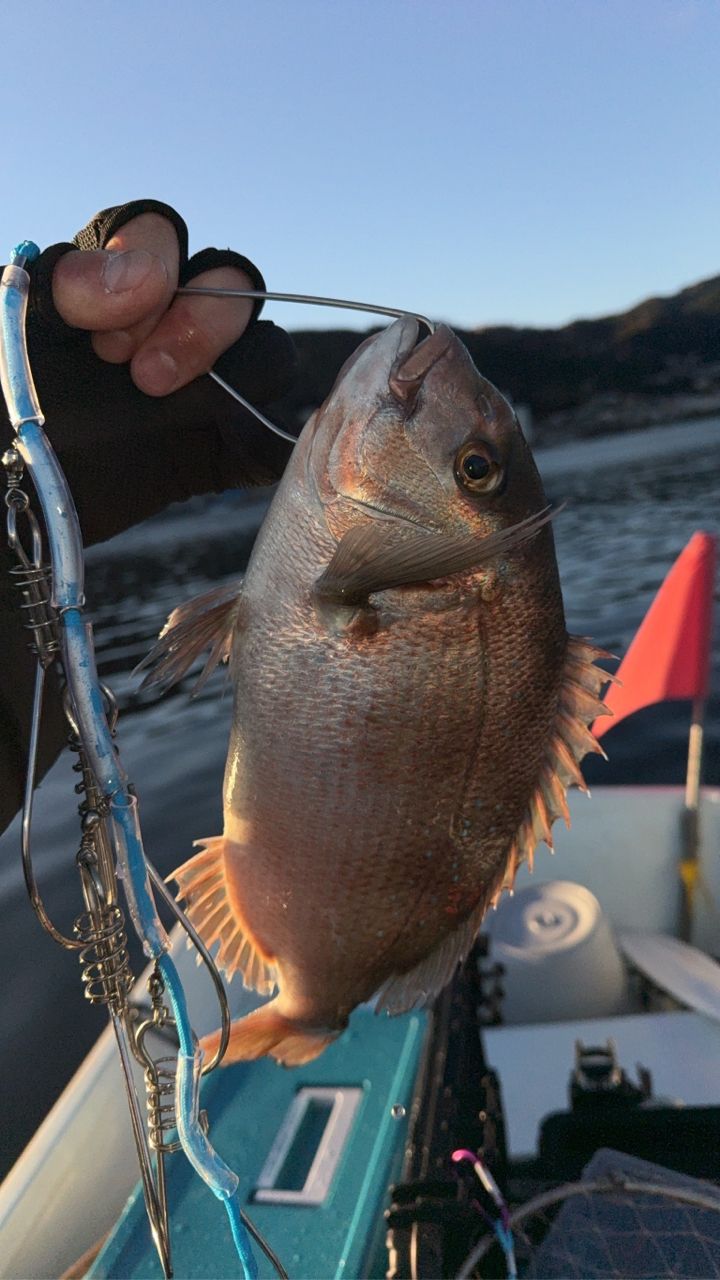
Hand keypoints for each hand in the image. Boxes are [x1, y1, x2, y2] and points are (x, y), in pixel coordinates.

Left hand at [13, 200, 296, 545]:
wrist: (2, 494)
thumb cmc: (1, 400)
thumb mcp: (18, 323)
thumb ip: (75, 283)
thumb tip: (153, 279)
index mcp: (111, 283)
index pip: (162, 235)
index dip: (147, 263)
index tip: (105, 327)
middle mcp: (165, 326)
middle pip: (232, 285)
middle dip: (197, 321)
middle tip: (140, 375)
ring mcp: (199, 389)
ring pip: (267, 351)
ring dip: (236, 372)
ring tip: (163, 401)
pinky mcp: (215, 452)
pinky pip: (272, 435)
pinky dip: (270, 437)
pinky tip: (235, 441)